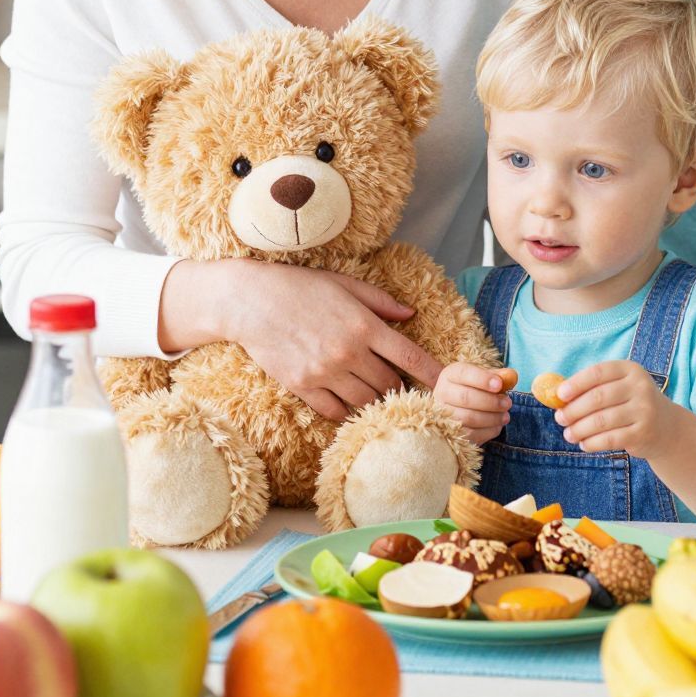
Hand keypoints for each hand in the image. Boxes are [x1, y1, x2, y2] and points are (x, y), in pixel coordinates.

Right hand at [160, 258, 442, 421]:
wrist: (248, 300)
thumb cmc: (298, 287)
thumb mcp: (344, 284)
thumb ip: (379, 302)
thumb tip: (410, 315)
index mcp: (364, 325)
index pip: (410, 357)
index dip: (433, 374)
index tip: (446, 385)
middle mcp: (348, 352)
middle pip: (390, 385)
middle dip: (400, 387)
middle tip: (400, 386)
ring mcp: (325, 372)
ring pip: (366, 402)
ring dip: (375, 401)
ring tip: (375, 395)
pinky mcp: (303, 386)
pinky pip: (336, 411)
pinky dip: (346, 410)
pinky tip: (347, 401)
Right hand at [433, 362, 516, 443]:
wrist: (457, 409)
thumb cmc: (474, 389)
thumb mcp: (483, 378)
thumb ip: (498, 376)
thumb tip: (512, 377)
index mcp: (449, 375)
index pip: (463, 373)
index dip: (483, 379)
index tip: (499, 385)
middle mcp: (441, 393)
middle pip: (466, 398)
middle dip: (491, 402)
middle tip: (508, 403)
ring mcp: (442, 415)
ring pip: (468, 419)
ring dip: (492, 418)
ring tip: (505, 416)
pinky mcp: (449, 434)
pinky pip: (471, 435)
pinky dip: (489, 431)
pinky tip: (497, 425)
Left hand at [554, 360, 676, 457]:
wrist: (666, 428)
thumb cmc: (630, 405)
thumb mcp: (618, 388)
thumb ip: (591, 388)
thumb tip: (555, 394)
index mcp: (630, 370)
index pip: (598, 373)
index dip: (575, 383)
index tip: (559, 395)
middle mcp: (640, 387)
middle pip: (598, 397)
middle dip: (573, 410)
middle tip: (560, 419)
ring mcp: (644, 410)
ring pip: (601, 421)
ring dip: (579, 429)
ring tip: (569, 434)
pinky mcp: (643, 433)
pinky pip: (610, 439)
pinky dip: (592, 443)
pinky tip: (584, 444)